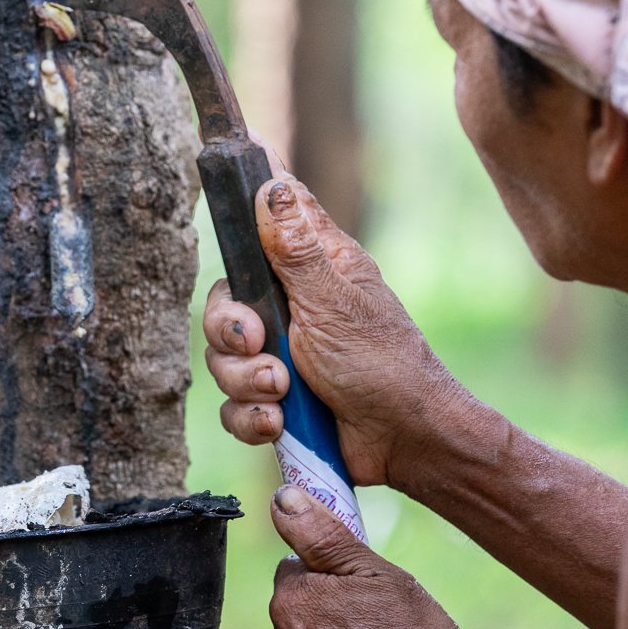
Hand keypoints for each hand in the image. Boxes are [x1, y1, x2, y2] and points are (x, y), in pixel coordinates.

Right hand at [203, 172, 460, 487]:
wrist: (404, 442)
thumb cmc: (383, 365)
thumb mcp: (334, 303)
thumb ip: (295, 251)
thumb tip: (272, 185)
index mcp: (313, 268)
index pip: (270, 220)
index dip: (244, 210)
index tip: (229, 203)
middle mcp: (291, 308)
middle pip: (226, 303)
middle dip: (231, 331)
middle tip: (256, 343)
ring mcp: (281, 356)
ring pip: (223, 359)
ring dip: (246, 381)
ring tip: (282, 392)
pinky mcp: (275, 400)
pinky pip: (234, 405)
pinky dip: (252, 416)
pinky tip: (279, 421)